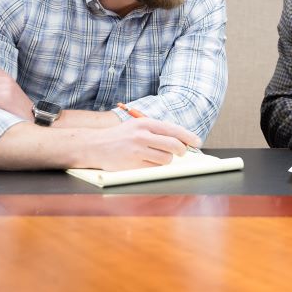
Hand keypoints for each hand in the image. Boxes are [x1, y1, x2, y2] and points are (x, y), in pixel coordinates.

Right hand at [81, 118, 201, 170]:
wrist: (94, 145)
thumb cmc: (120, 137)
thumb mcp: (137, 126)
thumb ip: (157, 131)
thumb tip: (181, 140)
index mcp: (145, 123)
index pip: (174, 130)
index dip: (188, 137)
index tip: (197, 142)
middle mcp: (142, 135)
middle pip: (174, 145)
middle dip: (181, 151)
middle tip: (181, 153)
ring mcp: (137, 150)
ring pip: (166, 159)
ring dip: (165, 160)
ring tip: (154, 156)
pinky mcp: (132, 165)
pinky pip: (154, 168)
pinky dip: (154, 167)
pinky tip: (145, 162)